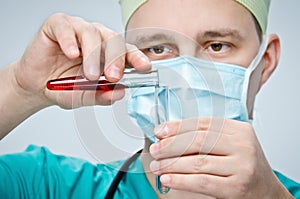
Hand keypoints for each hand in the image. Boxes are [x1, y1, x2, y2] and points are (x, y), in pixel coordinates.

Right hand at [13, 13, 149, 108]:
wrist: (36, 85)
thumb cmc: (63, 86)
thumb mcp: (84, 96)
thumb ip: (101, 95)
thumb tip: (119, 93)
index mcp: (108, 54)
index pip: (127, 51)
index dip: (137, 58)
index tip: (144, 68)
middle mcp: (96, 39)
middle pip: (114, 40)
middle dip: (116, 58)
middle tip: (113, 76)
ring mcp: (78, 30)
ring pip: (93, 33)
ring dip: (93, 55)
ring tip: (89, 74)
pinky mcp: (58, 26)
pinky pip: (66, 27)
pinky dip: (70, 40)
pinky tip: (72, 54)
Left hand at [149, 118, 291, 197]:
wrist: (267, 191)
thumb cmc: (243, 166)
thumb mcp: (230, 145)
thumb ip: (206, 137)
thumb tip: (168, 136)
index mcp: (239, 129)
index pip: (202, 124)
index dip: (177, 127)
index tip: (159, 132)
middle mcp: (243, 145)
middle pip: (197, 141)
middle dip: (170, 145)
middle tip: (155, 151)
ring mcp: (242, 166)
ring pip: (197, 161)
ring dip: (171, 164)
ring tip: (157, 167)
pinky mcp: (237, 187)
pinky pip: (202, 181)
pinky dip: (181, 180)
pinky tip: (168, 179)